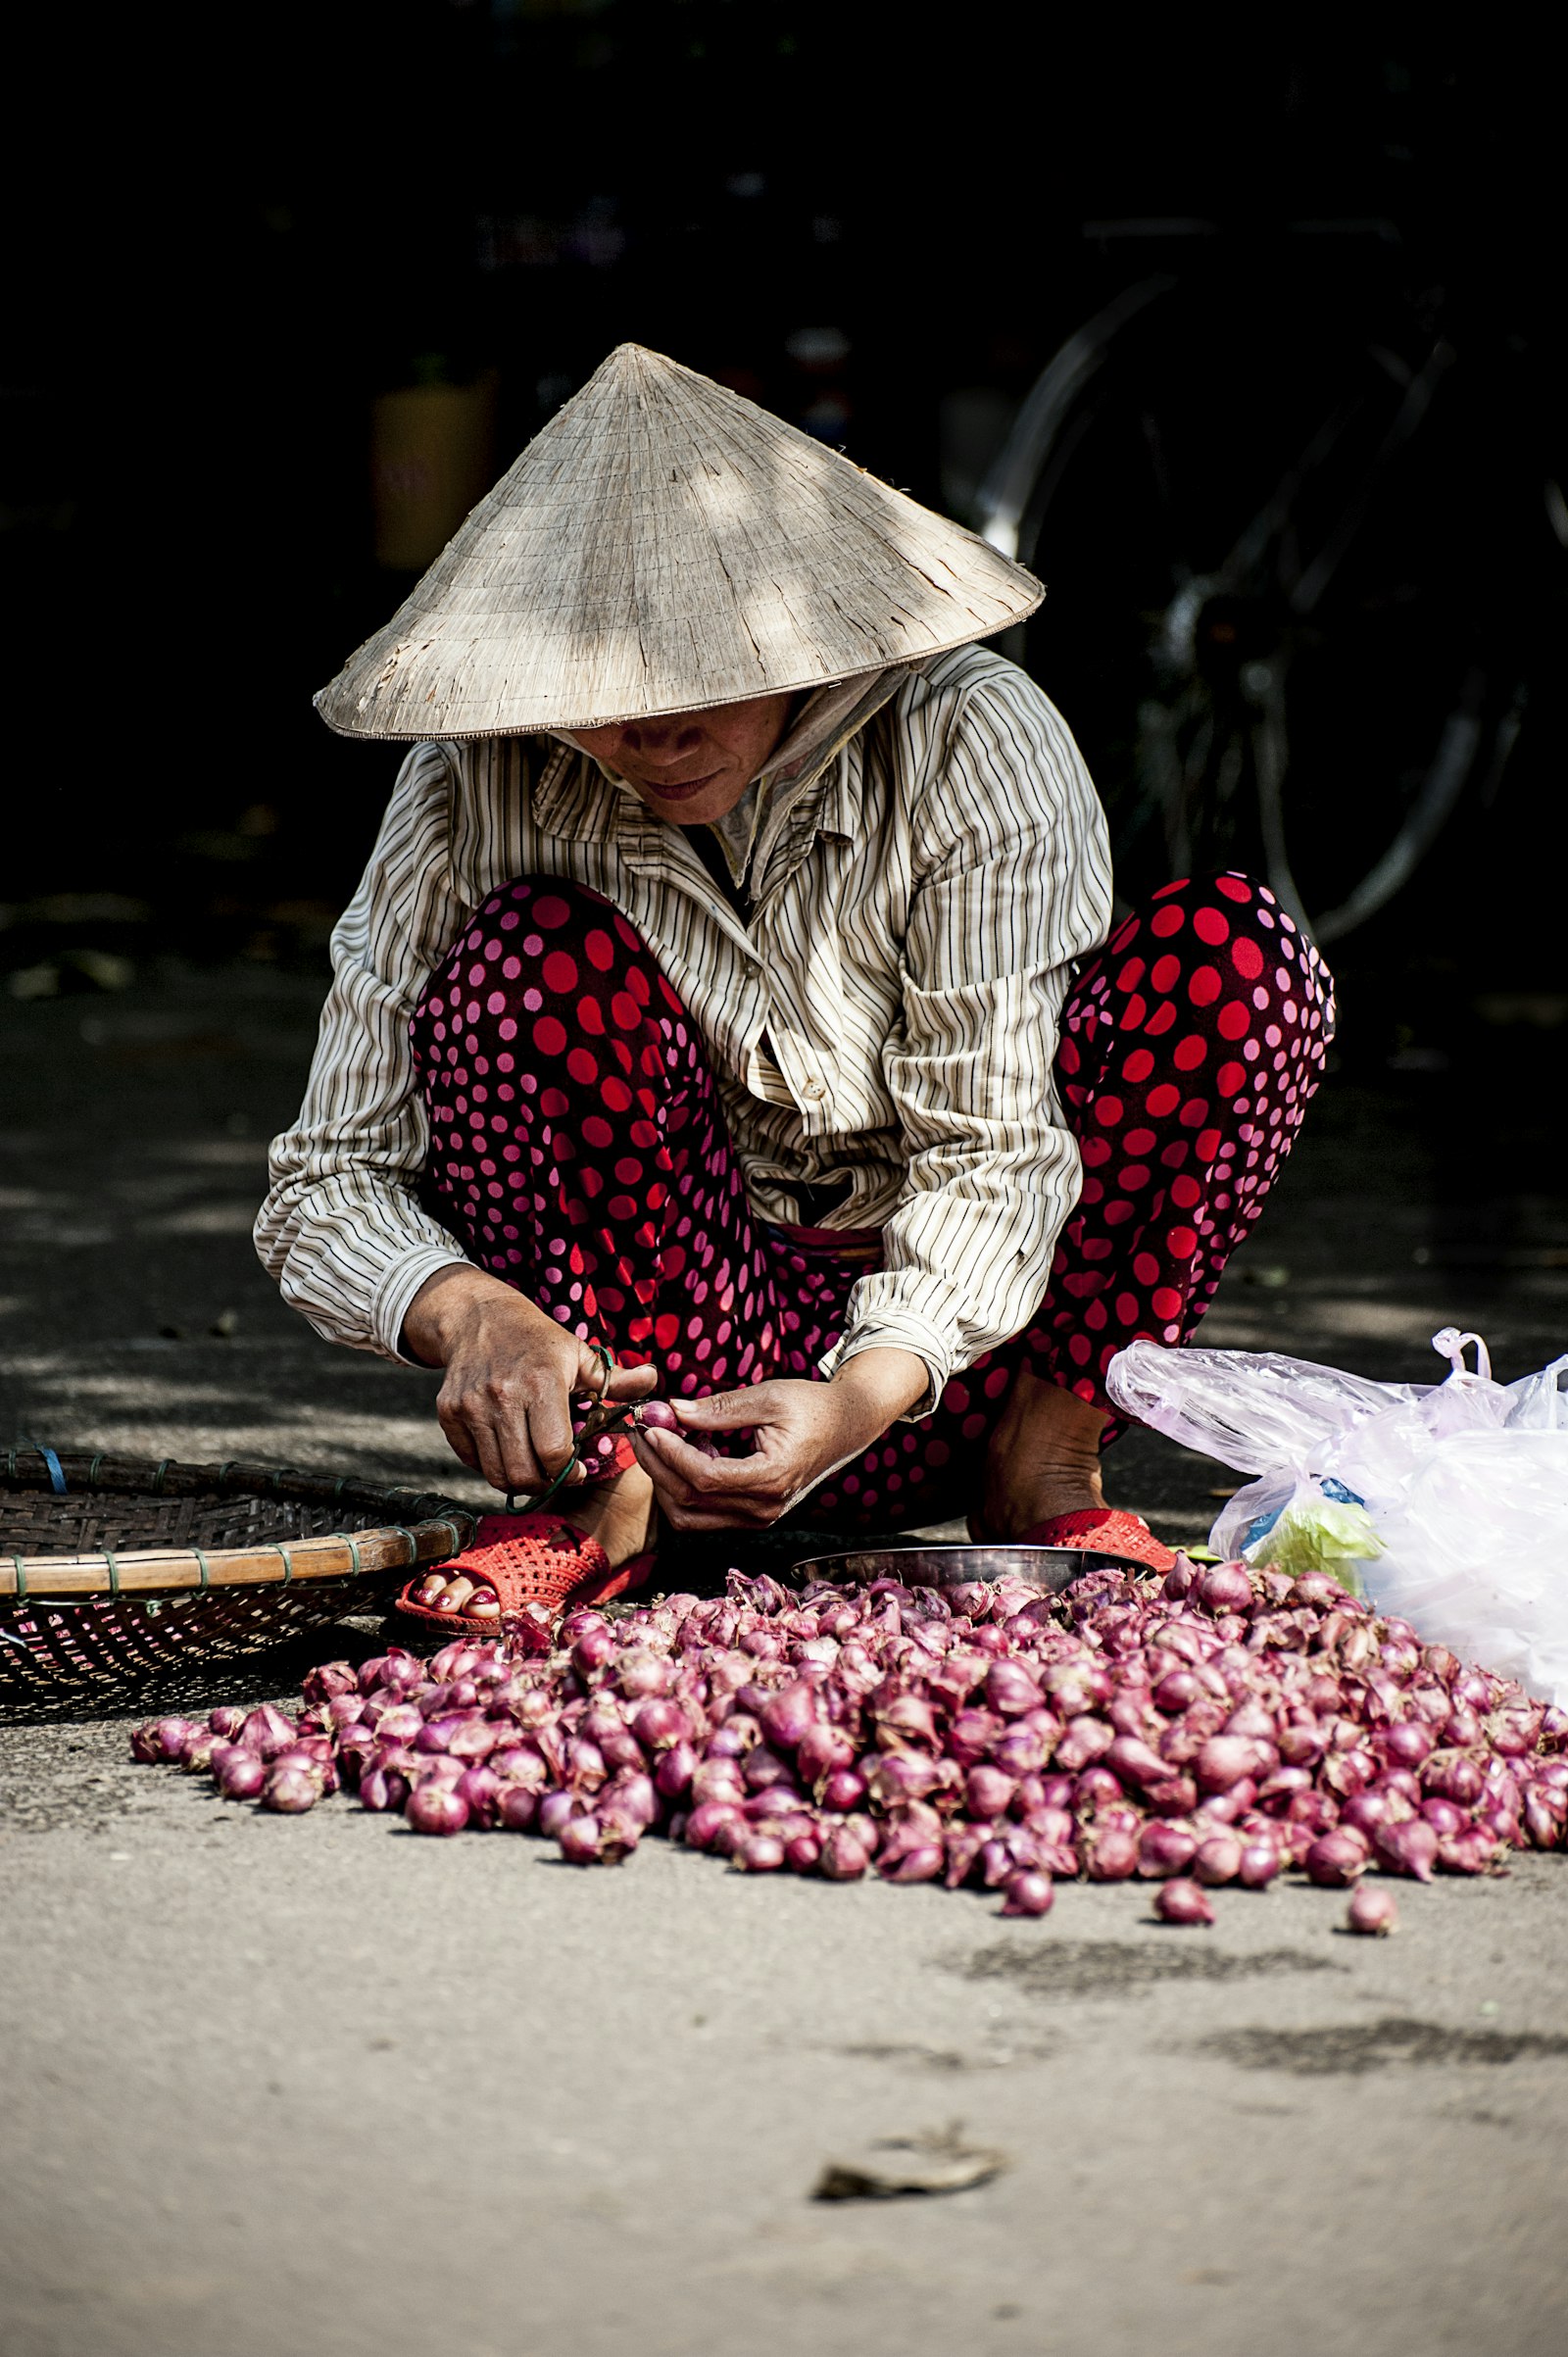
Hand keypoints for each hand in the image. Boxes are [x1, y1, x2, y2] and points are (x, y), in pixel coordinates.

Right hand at [402, 1265, 654, 1494]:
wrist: (479, 1318)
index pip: (553, 1451)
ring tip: (534, 1466)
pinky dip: (491, 1466)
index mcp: (541, 1382)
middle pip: (523, 1472)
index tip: (579, 1468)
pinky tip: (508, 1449)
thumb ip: (615, 1379)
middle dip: (545, 1482)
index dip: (570, 1470)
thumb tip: (653, 1381)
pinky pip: (471, 1461)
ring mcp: (470, 1407)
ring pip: (496, 1473)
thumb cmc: (537, 1341)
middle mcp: (501, 1397)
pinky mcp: (448, 1414)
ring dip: (519, 1479)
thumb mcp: (579, 1353)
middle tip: (556, 1473)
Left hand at [630, 1347, 928, 1529]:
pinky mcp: (754, 1516)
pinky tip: (688, 1452)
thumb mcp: (768, 1397)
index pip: (704, 1477)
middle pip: (690, 1501)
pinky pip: (704, 1514)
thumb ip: (719, 1409)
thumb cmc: (811, 1406)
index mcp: (772, 1478)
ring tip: (663, 1440)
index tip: (651, 1424)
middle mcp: (764, 1508)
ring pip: (690, 1516)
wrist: (847, 1426)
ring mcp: (759, 1517)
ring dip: (666, 1480)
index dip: (670, 1452)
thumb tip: (672, 1410)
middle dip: (657, 1465)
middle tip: (642, 1430)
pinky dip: (684, 1488)